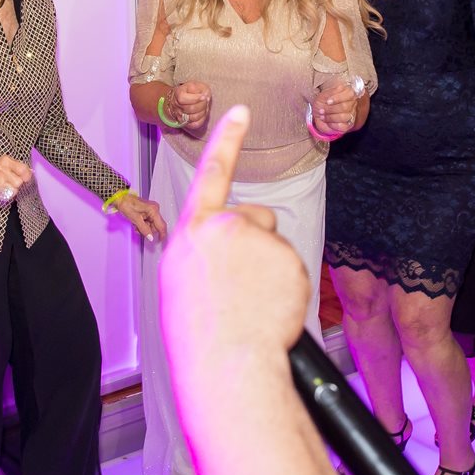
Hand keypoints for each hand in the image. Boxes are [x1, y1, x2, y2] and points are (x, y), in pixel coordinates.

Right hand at [0, 154, 32, 202]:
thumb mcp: (5, 160)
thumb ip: (17, 166)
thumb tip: (31, 173)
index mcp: (6, 161)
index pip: (24, 171)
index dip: (27, 176)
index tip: (25, 178)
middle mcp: (0, 170)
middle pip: (19, 182)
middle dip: (18, 183)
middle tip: (13, 181)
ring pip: (13, 190)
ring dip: (12, 190)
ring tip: (6, 185)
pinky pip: (5, 196)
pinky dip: (5, 194)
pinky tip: (1, 189)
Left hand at [114, 194, 166, 242]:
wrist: (120, 198)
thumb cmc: (126, 204)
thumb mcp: (135, 219)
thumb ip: (144, 229)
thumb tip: (150, 237)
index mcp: (153, 210)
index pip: (161, 225)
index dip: (162, 234)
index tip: (160, 241)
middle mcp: (154, 209)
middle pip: (156, 226)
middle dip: (148, 231)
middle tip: (139, 231)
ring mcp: (151, 210)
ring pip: (151, 225)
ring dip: (144, 228)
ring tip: (135, 226)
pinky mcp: (147, 211)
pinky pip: (148, 221)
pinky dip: (142, 225)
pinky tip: (136, 223)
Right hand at [159, 106, 307, 377]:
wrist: (228, 363)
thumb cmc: (201, 334)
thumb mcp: (182, 283)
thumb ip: (201, 253)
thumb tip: (222, 252)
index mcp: (192, 233)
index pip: (211, 174)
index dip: (227, 140)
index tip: (240, 110)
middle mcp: (223, 227)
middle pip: (254, 216)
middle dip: (255, 241)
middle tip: (242, 286)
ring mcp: (258, 241)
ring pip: (275, 245)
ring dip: (269, 269)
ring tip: (252, 304)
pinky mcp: (287, 258)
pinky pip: (291, 267)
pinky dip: (285, 286)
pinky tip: (269, 308)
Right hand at [167, 81, 211, 131]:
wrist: (186, 96)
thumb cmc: (193, 90)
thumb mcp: (197, 85)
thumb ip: (201, 90)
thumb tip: (205, 98)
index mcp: (178, 93)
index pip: (182, 99)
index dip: (195, 99)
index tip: (204, 96)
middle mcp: (176, 105)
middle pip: (190, 109)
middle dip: (202, 105)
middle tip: (206, 101)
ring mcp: (179, 115)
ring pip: (192, 118)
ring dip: (202, 112)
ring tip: (205, 107)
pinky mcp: (184, 123)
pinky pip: (194, 125)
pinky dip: (201, 120)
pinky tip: (203, 113)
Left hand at [309, 77, 361, 135]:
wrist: (318, 113)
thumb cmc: (322, 102)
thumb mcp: (324, 94)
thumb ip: (332, 91)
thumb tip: (341, 87)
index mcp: (348, 94)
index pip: (350, 94)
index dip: (338, 98)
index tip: (328, 101)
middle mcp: (352, 104)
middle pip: (345, 107)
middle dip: (331, 109)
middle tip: (322, 110)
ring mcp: (351, 115)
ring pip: (343, 117)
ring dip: (330, 117)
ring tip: (322, 116)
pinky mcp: (347, 125)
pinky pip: (342, 126)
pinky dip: (332, 125)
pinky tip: (327, 122)